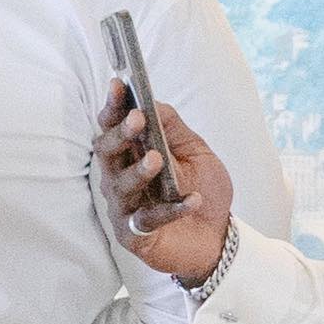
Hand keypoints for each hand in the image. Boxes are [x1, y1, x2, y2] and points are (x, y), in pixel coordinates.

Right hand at [99, 88, 231, 286]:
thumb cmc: (203, 191)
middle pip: (106, 153)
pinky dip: (170, 209)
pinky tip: (192, 201)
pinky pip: (146, 219)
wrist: (217, 237)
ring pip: (120, 186)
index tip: (119, 86)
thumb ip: (174, 130)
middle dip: (119, 134)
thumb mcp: (196, 153)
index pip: (114, 127)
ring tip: (157, 160)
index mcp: (132, 154)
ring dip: (138, 171)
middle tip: (137, 120)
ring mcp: (124, 207)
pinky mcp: (133, 235)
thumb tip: (154, 104)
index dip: (114, 107)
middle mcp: (120, 178)